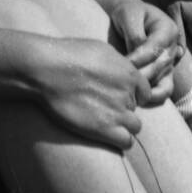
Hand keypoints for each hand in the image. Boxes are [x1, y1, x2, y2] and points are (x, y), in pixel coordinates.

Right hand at [35, 37, 151, 149]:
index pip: (144, 93)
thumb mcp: (102, 50)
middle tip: (102, 106)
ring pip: (135, 127)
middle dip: (123, 108)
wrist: (47, 70)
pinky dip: (119, 140)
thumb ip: (119, 65)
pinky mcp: (104, 130)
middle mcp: (128, 94)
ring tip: (104, 122)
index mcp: (130, 74)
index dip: (131, 95)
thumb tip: (123, 71)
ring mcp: (117, 113)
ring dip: (123, 126)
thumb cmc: (69, 54)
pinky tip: (105, 133)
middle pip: (135, 108)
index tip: (115, 95)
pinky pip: (126, 142)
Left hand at [108, 0, 182, 105]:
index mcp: (168, 29)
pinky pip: (165, 90)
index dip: (138, 57)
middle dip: (140, 74)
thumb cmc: (128, 13)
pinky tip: (140, 99)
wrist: (131, 18)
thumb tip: (138, 53)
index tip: (122, 63)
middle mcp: (173, 47)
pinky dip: (155, 97)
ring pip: (161, 80)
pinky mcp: (165, 74)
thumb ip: (134, 33)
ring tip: (126, 88)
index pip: (154, 48)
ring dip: (144, 86)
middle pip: (159, 66)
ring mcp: (171, 62)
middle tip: (121, 80)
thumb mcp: (128, 15)